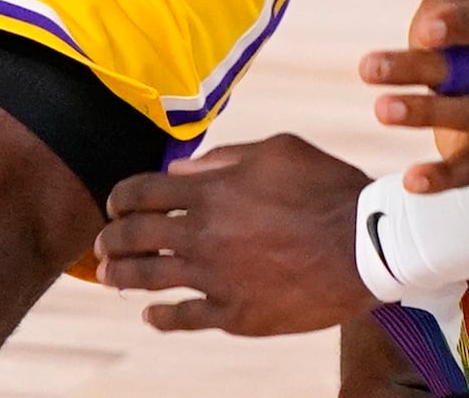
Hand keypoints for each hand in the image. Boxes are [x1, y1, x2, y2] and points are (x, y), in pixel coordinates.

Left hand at [95, 135, 374, 335]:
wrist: (366, 245)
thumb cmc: (328, 188)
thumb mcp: (278, 151)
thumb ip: (224, 159)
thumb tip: (182, 171)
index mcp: (212, 191)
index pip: (142, 192)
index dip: (119, 198)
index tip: (113, 204)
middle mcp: (204, 234)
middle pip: (136, 236)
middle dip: (111, 239)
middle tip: (102, 244)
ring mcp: (217, 278)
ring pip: (149, 279)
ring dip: (120, 276)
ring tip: (108, 277)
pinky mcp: (236, 314)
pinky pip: (184, 318)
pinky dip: (160, 316)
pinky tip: (150, 313)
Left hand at [361, 0, 468, 192]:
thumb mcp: (456, 0)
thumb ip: (443, 5)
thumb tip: (425, 37)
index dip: (462, 25)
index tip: (424, 32)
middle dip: (421, 69)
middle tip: (369, 67)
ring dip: (425, 113)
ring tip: (382, 108)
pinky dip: (441, 177)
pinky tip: (410, 180)